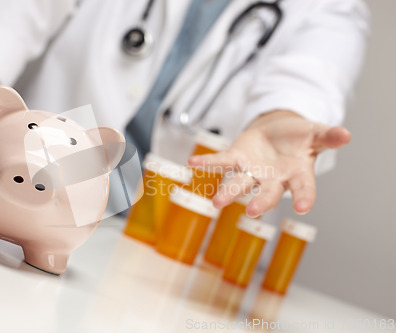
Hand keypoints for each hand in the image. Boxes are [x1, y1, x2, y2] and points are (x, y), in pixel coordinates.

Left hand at [188, 110, 350, 216]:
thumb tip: (347, 135)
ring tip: (216, 202)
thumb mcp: (315, 133)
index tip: (304, 208)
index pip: (302, 188)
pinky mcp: (237, 159)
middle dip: (261, 202)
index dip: (303, 197)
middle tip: (253, 212)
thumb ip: (328, 136)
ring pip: (240, 184)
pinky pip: (221, 162)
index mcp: (296, 174)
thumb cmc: (298, 138)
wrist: (277, 131)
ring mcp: (253, 172)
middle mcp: (273, 179)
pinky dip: (208, 163)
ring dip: (229, 192)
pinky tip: (193, 163)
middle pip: (267, 193)